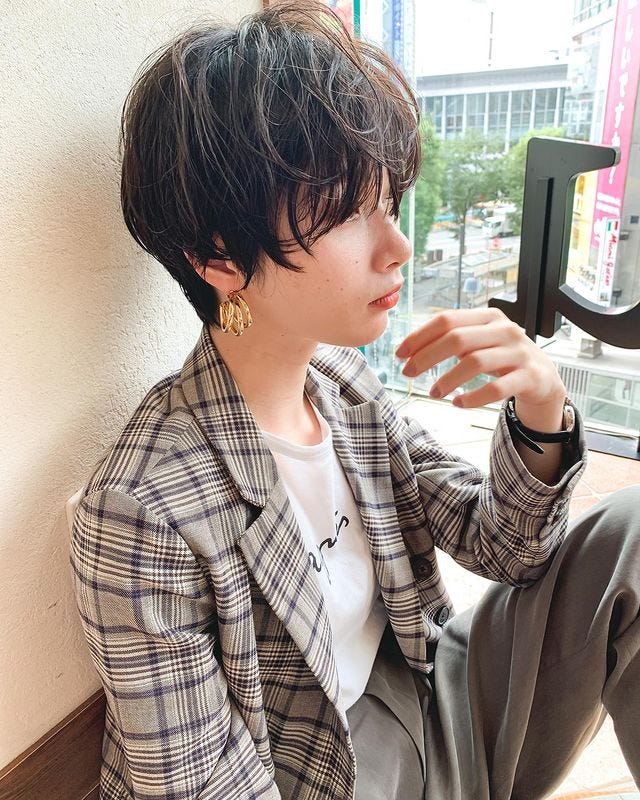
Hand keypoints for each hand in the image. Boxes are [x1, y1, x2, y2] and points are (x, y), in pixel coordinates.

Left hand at [395, 308, 565, 421]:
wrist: (544, 379)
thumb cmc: (502, 359)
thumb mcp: (479, 343)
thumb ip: (452, 340)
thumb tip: (410, 348)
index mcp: (488, 317)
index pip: (447, 320)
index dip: (420, 336)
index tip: (399, 354)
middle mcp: (505, 330)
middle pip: (457, 339)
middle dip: (427, 357)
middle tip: (408, 374)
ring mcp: (519, 352)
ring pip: (475, 362)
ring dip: (448, 379)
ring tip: (434, 393)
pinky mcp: (530, 376)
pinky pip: (498, 388)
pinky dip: (474, 397)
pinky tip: (459, 404)